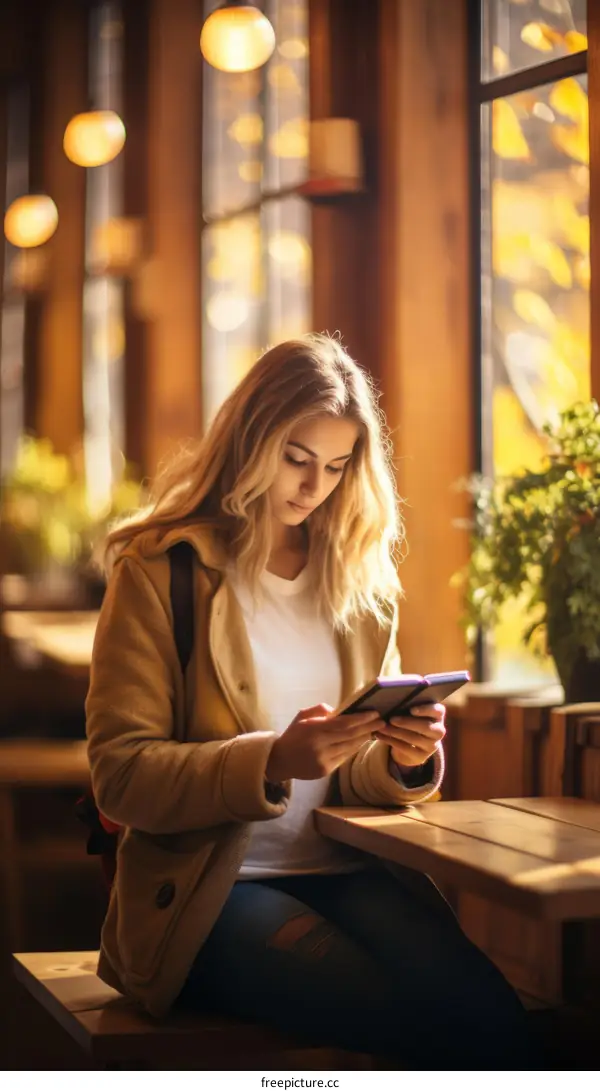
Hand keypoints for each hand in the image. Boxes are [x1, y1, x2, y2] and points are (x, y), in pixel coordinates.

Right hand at [265, 704, 383, 782]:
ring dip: (364, 738)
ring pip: (350, 747)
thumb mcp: (301, 717)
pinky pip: (344, 757)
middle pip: (350, 735)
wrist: (280, 760)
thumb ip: (319, 710)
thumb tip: (338, 710)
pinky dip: (354, 748)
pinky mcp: (325, 771)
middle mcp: (319, 745)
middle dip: (368, 727)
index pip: (343, 723)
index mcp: (313, 730)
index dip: (361, 718)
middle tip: (382, 721)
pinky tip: (361, 741)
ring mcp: (323, 760)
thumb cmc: (293, 735)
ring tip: (374, 730)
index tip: (374, 713)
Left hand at [373, 703, 445, 768]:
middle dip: (407, 723)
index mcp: (438, 715)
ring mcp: (432, 745)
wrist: (413, 744)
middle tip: (392, 719)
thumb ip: (408, 704)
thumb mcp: (412, 712)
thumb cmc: (411, 719)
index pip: (438, 711)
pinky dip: (391, 741)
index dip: (426, 710)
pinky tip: (380, 736)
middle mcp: (438, 731)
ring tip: (382, 727)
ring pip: (414, 739)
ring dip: (395, 732)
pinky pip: (406, 749)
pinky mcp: (421, 756)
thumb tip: (391, 698)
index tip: (412, 709)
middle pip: (426, 727)